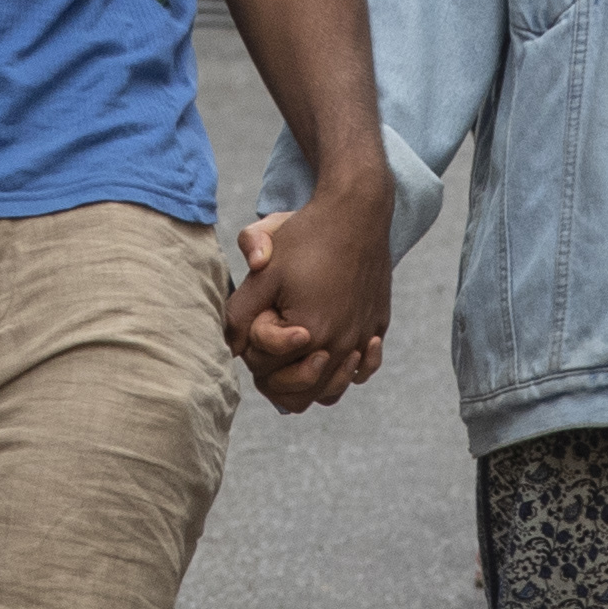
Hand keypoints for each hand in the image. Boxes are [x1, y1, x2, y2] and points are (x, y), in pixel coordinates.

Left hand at [223, 177, 392, 411]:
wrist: (355, 212)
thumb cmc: (305, 238)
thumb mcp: (262, 273)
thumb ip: (239, 315)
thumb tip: (230, 348)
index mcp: (309, 335)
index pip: (267, 373)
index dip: (255, 349)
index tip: (263, 317)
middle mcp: (341, 346)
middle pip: (298, 395)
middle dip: (276, 375)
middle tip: (272, 339)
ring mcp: (363, 341)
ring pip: (330, 392)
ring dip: (309, 381)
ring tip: (297, 352)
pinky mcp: (377, 329)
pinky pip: (361, 373)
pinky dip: (345, 372)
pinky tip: (332, 350)